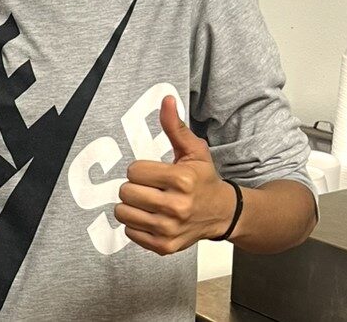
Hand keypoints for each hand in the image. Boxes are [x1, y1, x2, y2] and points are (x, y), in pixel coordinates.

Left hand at [114, 95, 236, 254]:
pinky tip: (151, 217)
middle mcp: (176, 207)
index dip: (140, 170)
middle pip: (126, 192)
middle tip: (149, 187)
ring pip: (123, 212)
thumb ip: (175, 127)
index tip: (153, 173)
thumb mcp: (194, 151)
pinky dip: (136, 224)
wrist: (223, 214)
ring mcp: (169, 229)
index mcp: (182, 180)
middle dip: (134, 187)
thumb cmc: (204, 180)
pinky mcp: (165, 246)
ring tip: (147, 202)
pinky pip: (130, 232)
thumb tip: (166, 100)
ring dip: (131, 206)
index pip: (134, 171)